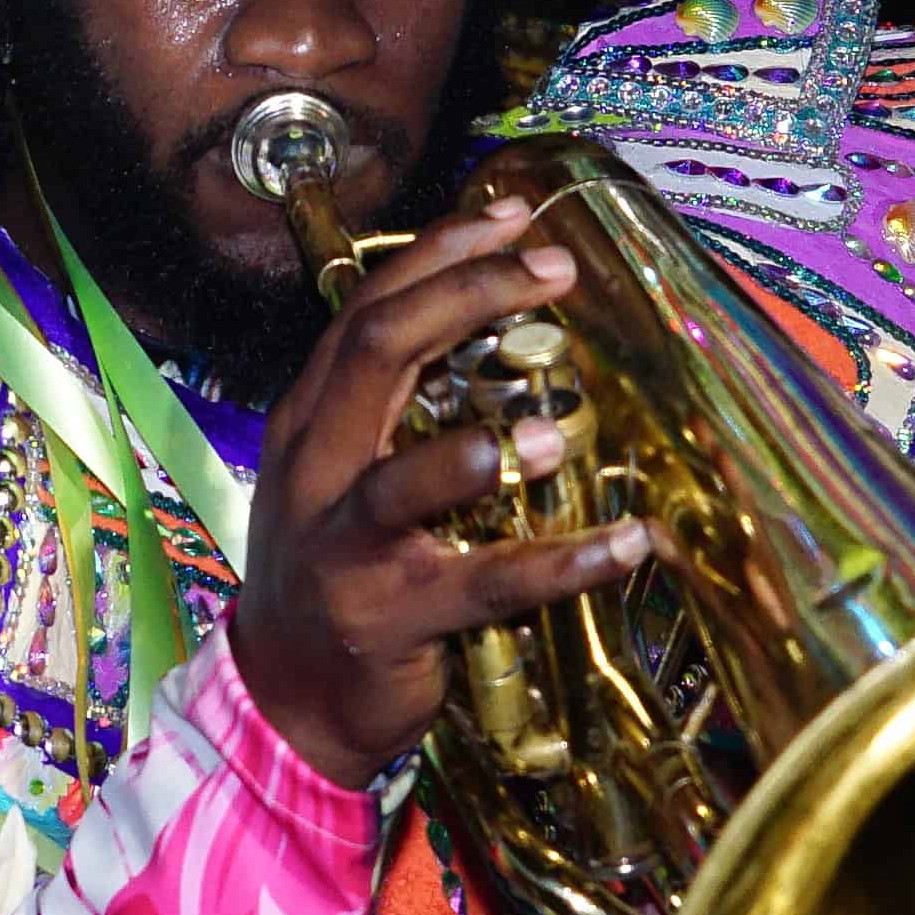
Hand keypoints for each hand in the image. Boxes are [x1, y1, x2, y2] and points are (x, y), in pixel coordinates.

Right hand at [225, 200, 650, 789]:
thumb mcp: (340, 473)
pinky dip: (564, 564)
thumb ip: (393, 407)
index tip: (515, 217)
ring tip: (552, 428)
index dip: (440, 255)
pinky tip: (629, 545)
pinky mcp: (391, 617)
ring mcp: (347, 546)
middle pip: (380, 353)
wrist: (286, 698)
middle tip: (555, 269)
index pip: (367, 311)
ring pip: (405, 482)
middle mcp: (317, 469)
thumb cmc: (334, 571)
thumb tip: (489, 327)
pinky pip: (486, 585)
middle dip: (469, 296)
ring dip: (484, 451)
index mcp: (310, 420)